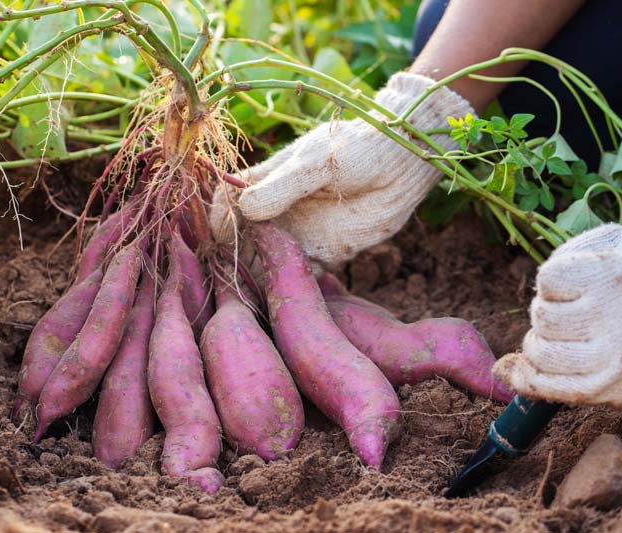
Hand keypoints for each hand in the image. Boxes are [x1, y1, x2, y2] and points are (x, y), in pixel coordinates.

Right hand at [209, 72, 472, 266]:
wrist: (402, 163)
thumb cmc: (357, 149)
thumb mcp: (318, 162)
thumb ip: (283, 186)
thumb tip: (244, 210)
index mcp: (268, 181)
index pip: (228, 200)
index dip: (219, 217)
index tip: (220, 234)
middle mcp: (279, 210)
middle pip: (242, 237)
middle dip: (235, 255)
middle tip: (234, 272)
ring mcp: (300, 233)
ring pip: (267, 260)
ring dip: (260, 275)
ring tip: (257, 289)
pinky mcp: (324, 253)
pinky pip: (300, 275)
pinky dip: (293, 285)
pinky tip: (293, 293)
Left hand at [494, 224, 621, 408]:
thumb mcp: (617, 245)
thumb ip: (567, 255)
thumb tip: (532, 293)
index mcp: (620, 276)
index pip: (548, 279)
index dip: (553, 283)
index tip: (572, 287)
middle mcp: (620, 320)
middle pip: (543, 318)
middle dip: (547, 314)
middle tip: (572, 315)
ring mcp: (617, 361)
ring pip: (541, 355)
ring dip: (540, 345)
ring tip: (565, 339)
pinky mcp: (615, 392)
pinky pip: (551, 390)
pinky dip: (530, 380)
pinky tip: (527, 371)